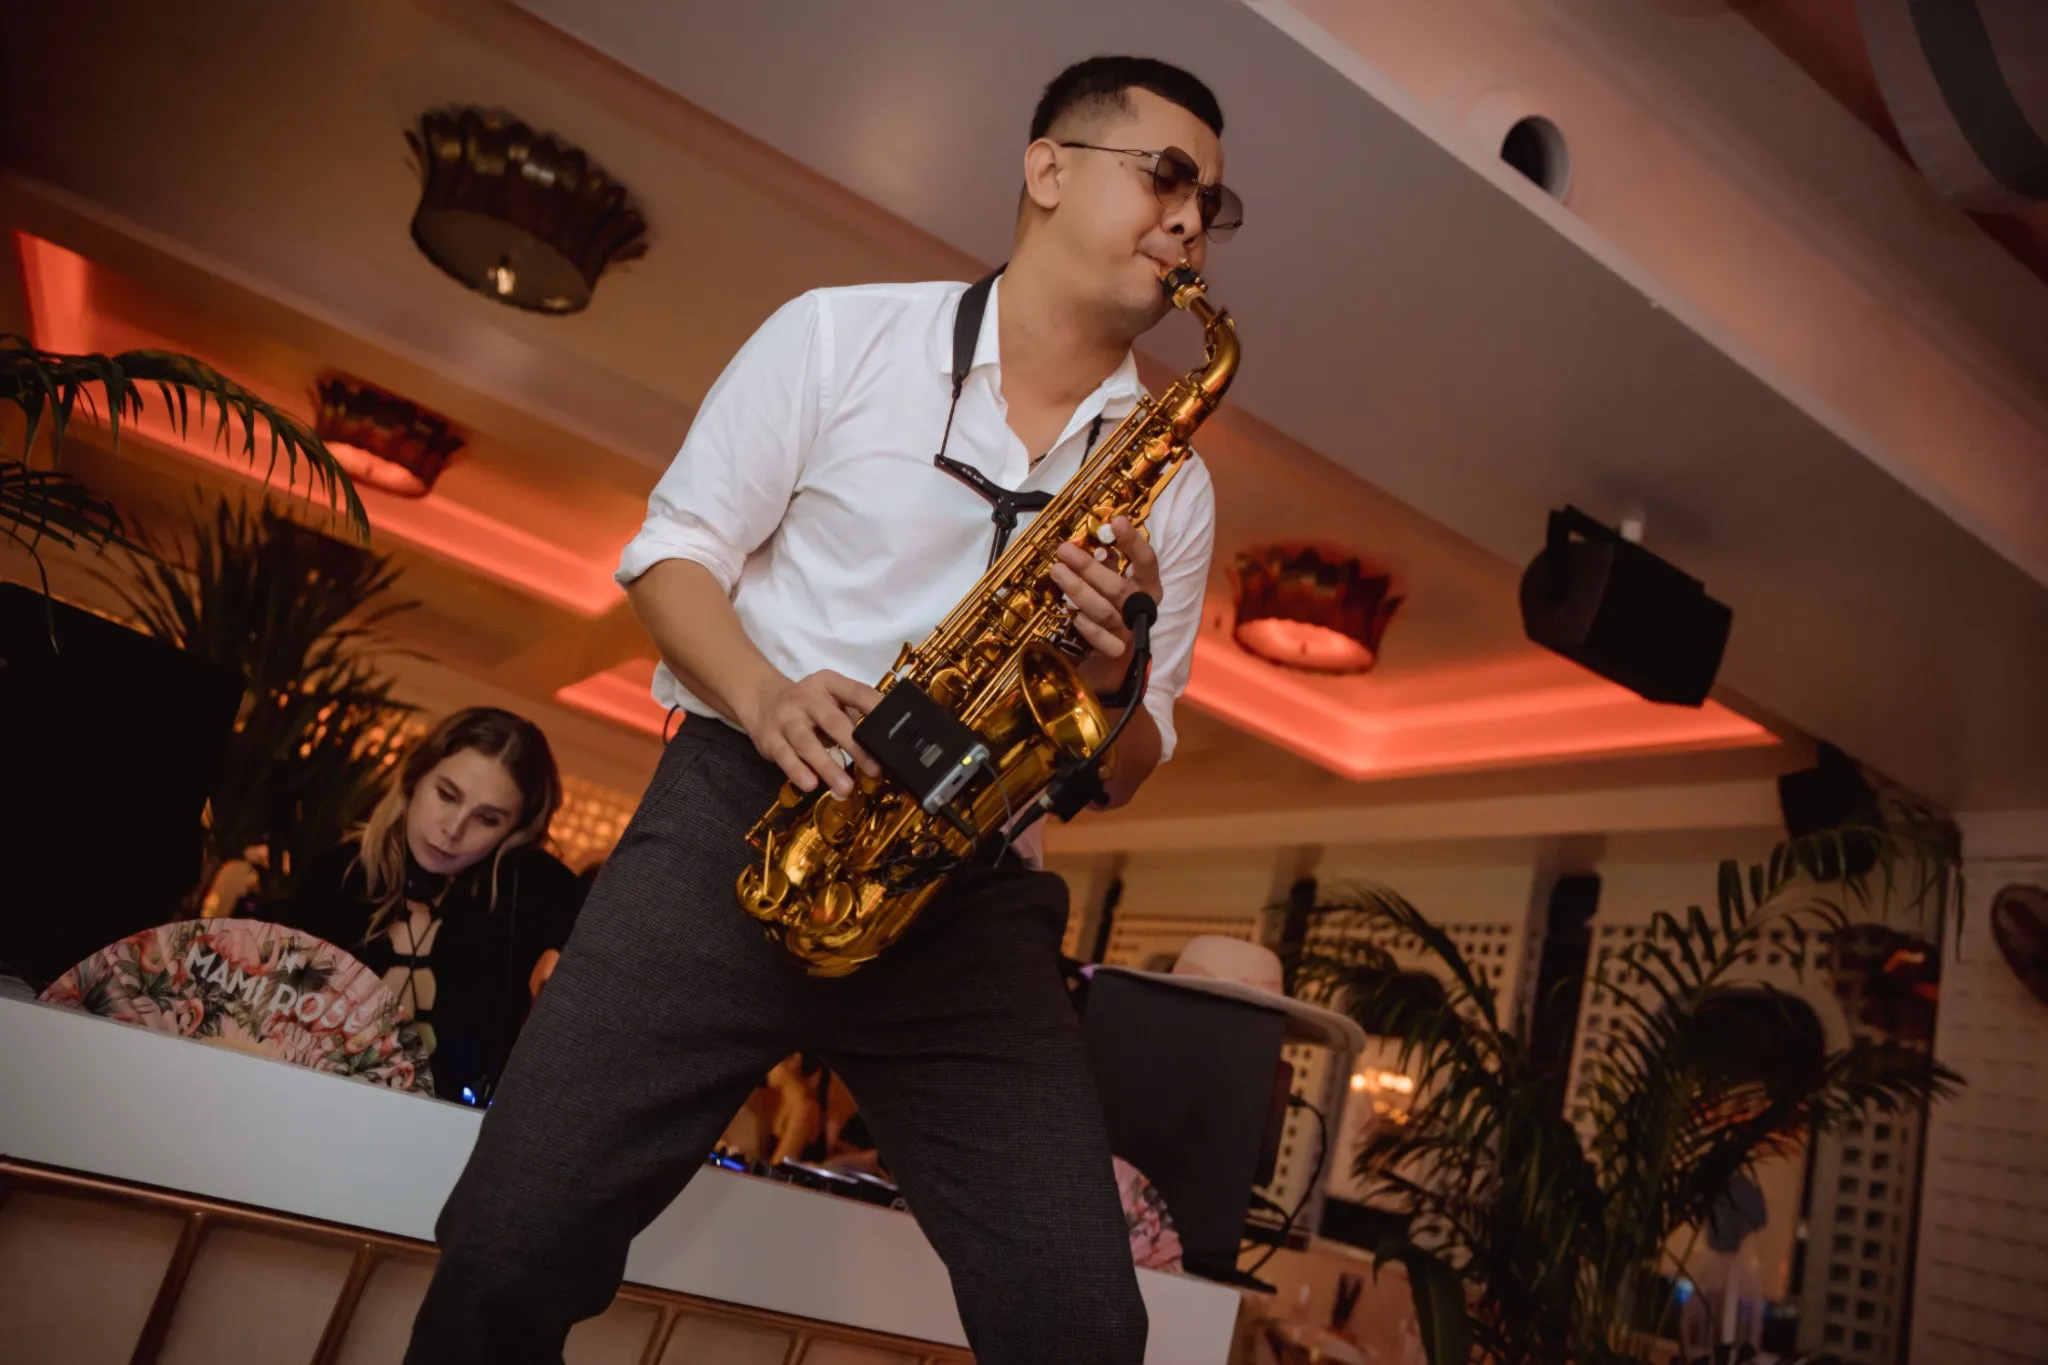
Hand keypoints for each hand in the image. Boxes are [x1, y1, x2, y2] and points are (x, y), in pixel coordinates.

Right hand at [739, 669, 882, 798]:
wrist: (762, 701)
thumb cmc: (809, 706)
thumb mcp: (831, 700)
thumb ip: (853, 716)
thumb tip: (882, 747)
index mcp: (829, 683)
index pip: (857, 692)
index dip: (876, 709)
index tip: (893, 731)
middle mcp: (806, 697)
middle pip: (834, 722)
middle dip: (856, 748)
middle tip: (875, 770)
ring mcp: (786, 717)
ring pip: (807, 743)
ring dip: (828, 767)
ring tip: (845, 787)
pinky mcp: (769, 737)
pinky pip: (785, 756)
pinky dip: (798, 771)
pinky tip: (811, 785)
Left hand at [1050, 516, 1164, 698]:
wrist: (1118, 663)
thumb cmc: (1116, 611)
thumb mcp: (1115, 583)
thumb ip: (1108, 565)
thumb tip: (1092, 543)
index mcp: (1149, 587)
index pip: (1146, 561)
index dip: (1133, 542)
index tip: (1116, 521)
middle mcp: (1142, 607)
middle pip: (1117, 586)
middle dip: (1088, 567)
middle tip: (1064, 550)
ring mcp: (1129, 631)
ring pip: (1103, 610)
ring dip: (1078, 590)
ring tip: (1057, 572)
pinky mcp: (1117, 652)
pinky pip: (1101, 639)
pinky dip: (1087, 627)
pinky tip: (1074, 615)